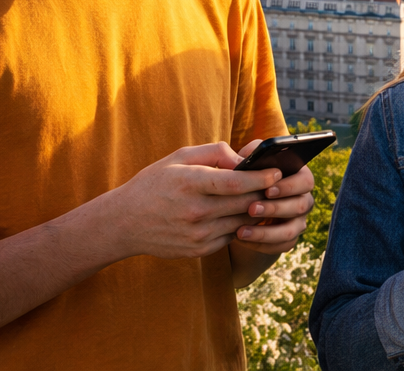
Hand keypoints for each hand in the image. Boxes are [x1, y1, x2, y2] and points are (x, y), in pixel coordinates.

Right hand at [89, 142, 281, 261]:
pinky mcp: (199, 250)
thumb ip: (215, 153)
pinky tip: (242, 214)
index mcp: (190, 183)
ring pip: (242, 222)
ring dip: (256, 211)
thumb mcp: (179, 157)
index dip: (260, 177)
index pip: (235, 182)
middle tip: (278, 184)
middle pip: (244, 203)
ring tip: (264, 199)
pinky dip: (240, 225)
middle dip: (264, 193)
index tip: (277, 171)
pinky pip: (231, 236)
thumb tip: (244, 159)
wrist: (124, 223)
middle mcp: (195, 211)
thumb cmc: (155, 183)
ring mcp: (197, 234)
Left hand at [229, 139, 316, 255]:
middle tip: (251, 209)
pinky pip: (281, 246)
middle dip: (275, 208)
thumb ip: (250, 154)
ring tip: (241, 230)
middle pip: (301, 205)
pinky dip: (260, 244)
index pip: (306, 180)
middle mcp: (303, 199)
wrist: (239, 205)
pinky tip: (241, 238)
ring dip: (266, 231)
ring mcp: (297, 221)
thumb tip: (246, 159)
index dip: (289, 186)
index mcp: (299, 177)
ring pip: (291, 231)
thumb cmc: (247, 176)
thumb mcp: (248, 162)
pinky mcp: (287, 239)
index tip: (267, 189)